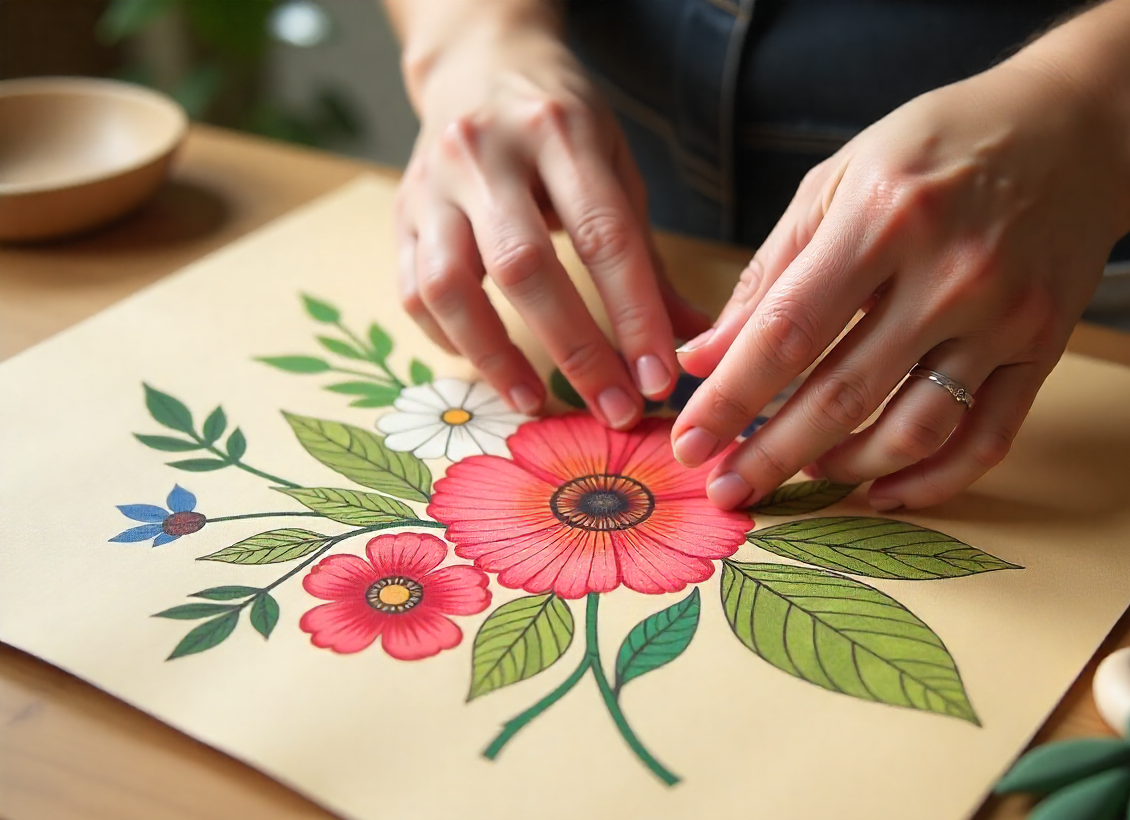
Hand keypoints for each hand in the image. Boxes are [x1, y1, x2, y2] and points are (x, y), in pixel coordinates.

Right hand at [395, 14, 707, 426]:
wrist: (477, 63)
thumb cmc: (559, 122)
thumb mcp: (616, 165)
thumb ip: (646, 256)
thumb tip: (691, 339)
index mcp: (560, 132)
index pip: (603, 235)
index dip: (633, 315)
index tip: (659, 378)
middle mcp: (487, 154)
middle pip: (525, 267)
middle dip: (576, 350)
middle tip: (614, 409)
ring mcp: (433, 184)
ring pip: (450, 286)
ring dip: (496, 357)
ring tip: (537, 402)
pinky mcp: (400, 212)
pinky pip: (414, 291)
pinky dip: (450, 339)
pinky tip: (489, 364)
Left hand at [671, 51, 1129, 511]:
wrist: (1076, 129)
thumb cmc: (937, 147)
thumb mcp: (838, 181)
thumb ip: (769, 272)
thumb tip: (705, 355)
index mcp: (882, 218)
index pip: (787, 332)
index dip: (731, 398)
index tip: (689, 442)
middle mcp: (949, 274)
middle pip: (842, 395)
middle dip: (771, 456)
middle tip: (726, 488)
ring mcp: (1005, 317)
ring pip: (913, 430)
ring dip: (844, 469)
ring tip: (800, 472)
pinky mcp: (1045, 349)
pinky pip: (987, 439)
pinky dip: (931, 481)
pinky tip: (881, 490)